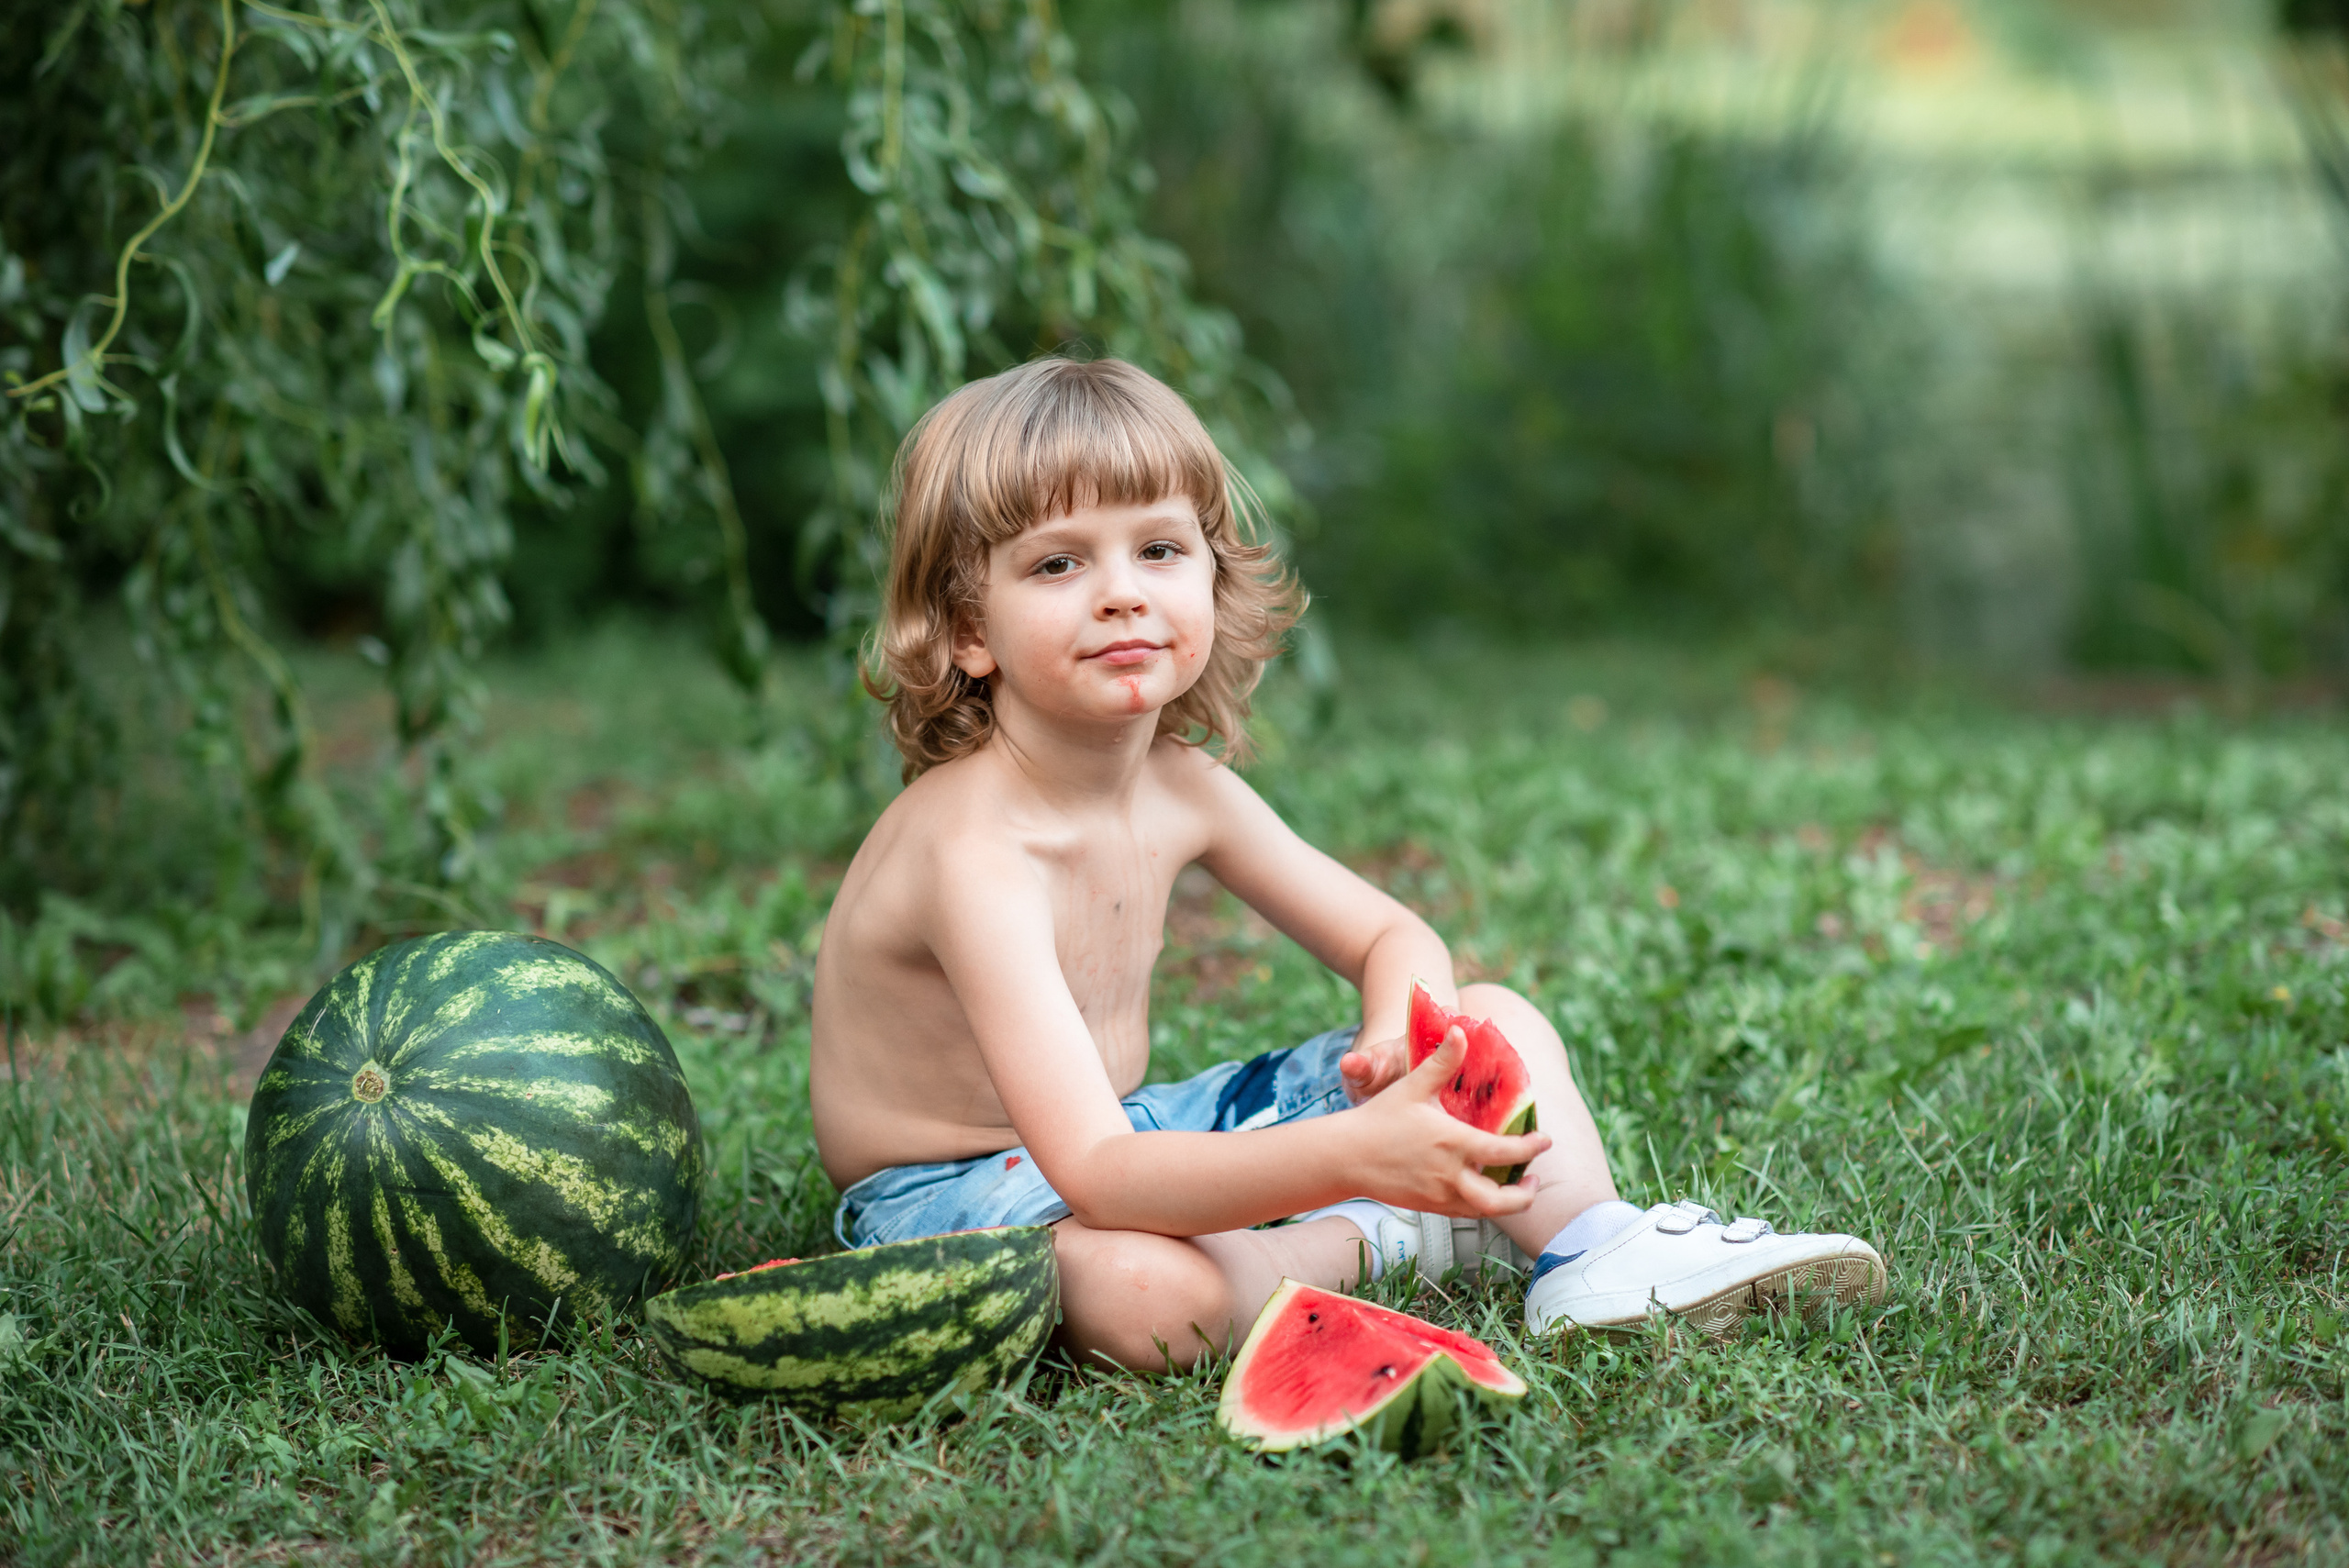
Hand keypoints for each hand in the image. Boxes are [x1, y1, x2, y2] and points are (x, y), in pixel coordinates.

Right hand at [1347, 1024, 1551, 1217]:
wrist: (1345, 1156)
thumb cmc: (1380, 1118)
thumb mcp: (1412, 1086)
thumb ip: (1442, 1061)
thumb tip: (1461, 1030)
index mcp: (1452, 1142)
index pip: (1505, 1152)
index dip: (1531, 1148)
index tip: (1544, 1141)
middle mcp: (1450, 1174)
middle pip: (1502, 1200)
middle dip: (1525, 1194)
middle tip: (1533, 1179)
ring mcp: (1439, 1195)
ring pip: (1485, 1211)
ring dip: (1506, 1202)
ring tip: (1514, 1187)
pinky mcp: (1428, 1206)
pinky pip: (1464, 1212)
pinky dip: (1480, 1204)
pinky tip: (1482, 1189)